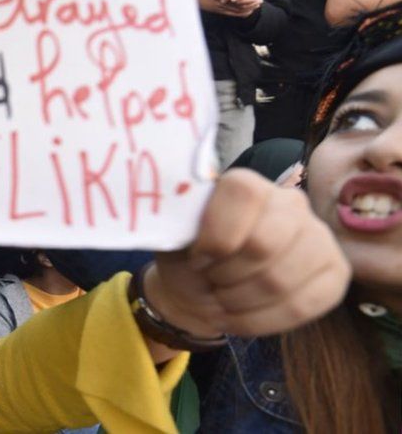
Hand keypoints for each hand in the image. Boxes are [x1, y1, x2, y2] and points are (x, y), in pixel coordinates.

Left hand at [146, 169, 350, 338]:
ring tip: (223, 298)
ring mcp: (318, 237)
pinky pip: (304, 306)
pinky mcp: (335, 273)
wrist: (201, 288)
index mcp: (246, 184)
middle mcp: (290, 202)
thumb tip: (177, 209)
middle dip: (226, 276)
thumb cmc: (186, 256)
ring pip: (281, 281)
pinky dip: (261, 321)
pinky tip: (242, 315)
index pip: (242, 195)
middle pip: (263, 244)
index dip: (215, 236)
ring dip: (239, 302)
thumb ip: (177, 218)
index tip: (197, 257)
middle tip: (211, 280)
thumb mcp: (170, 235)